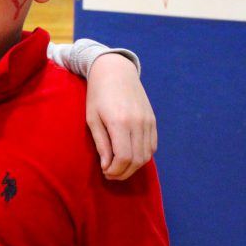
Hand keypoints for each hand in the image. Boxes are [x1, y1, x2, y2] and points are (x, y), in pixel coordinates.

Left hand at [86, 53, 157, 179]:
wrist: (115, 71)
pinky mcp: (153, 120)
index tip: (105, 172)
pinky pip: (152, 146)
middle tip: (111, 173)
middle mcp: (138, 123)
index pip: (124, 158)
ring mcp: (148, 121)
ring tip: (119, 166)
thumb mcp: (92, 118)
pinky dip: (143, 156)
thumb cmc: (98, 94)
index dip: (115, 171)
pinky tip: (130, 156)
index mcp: (120, 122)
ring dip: (134, 167)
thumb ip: (101, 143)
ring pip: (147, 155)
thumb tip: (107, 166)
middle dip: (124, 172)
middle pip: (137, 160)